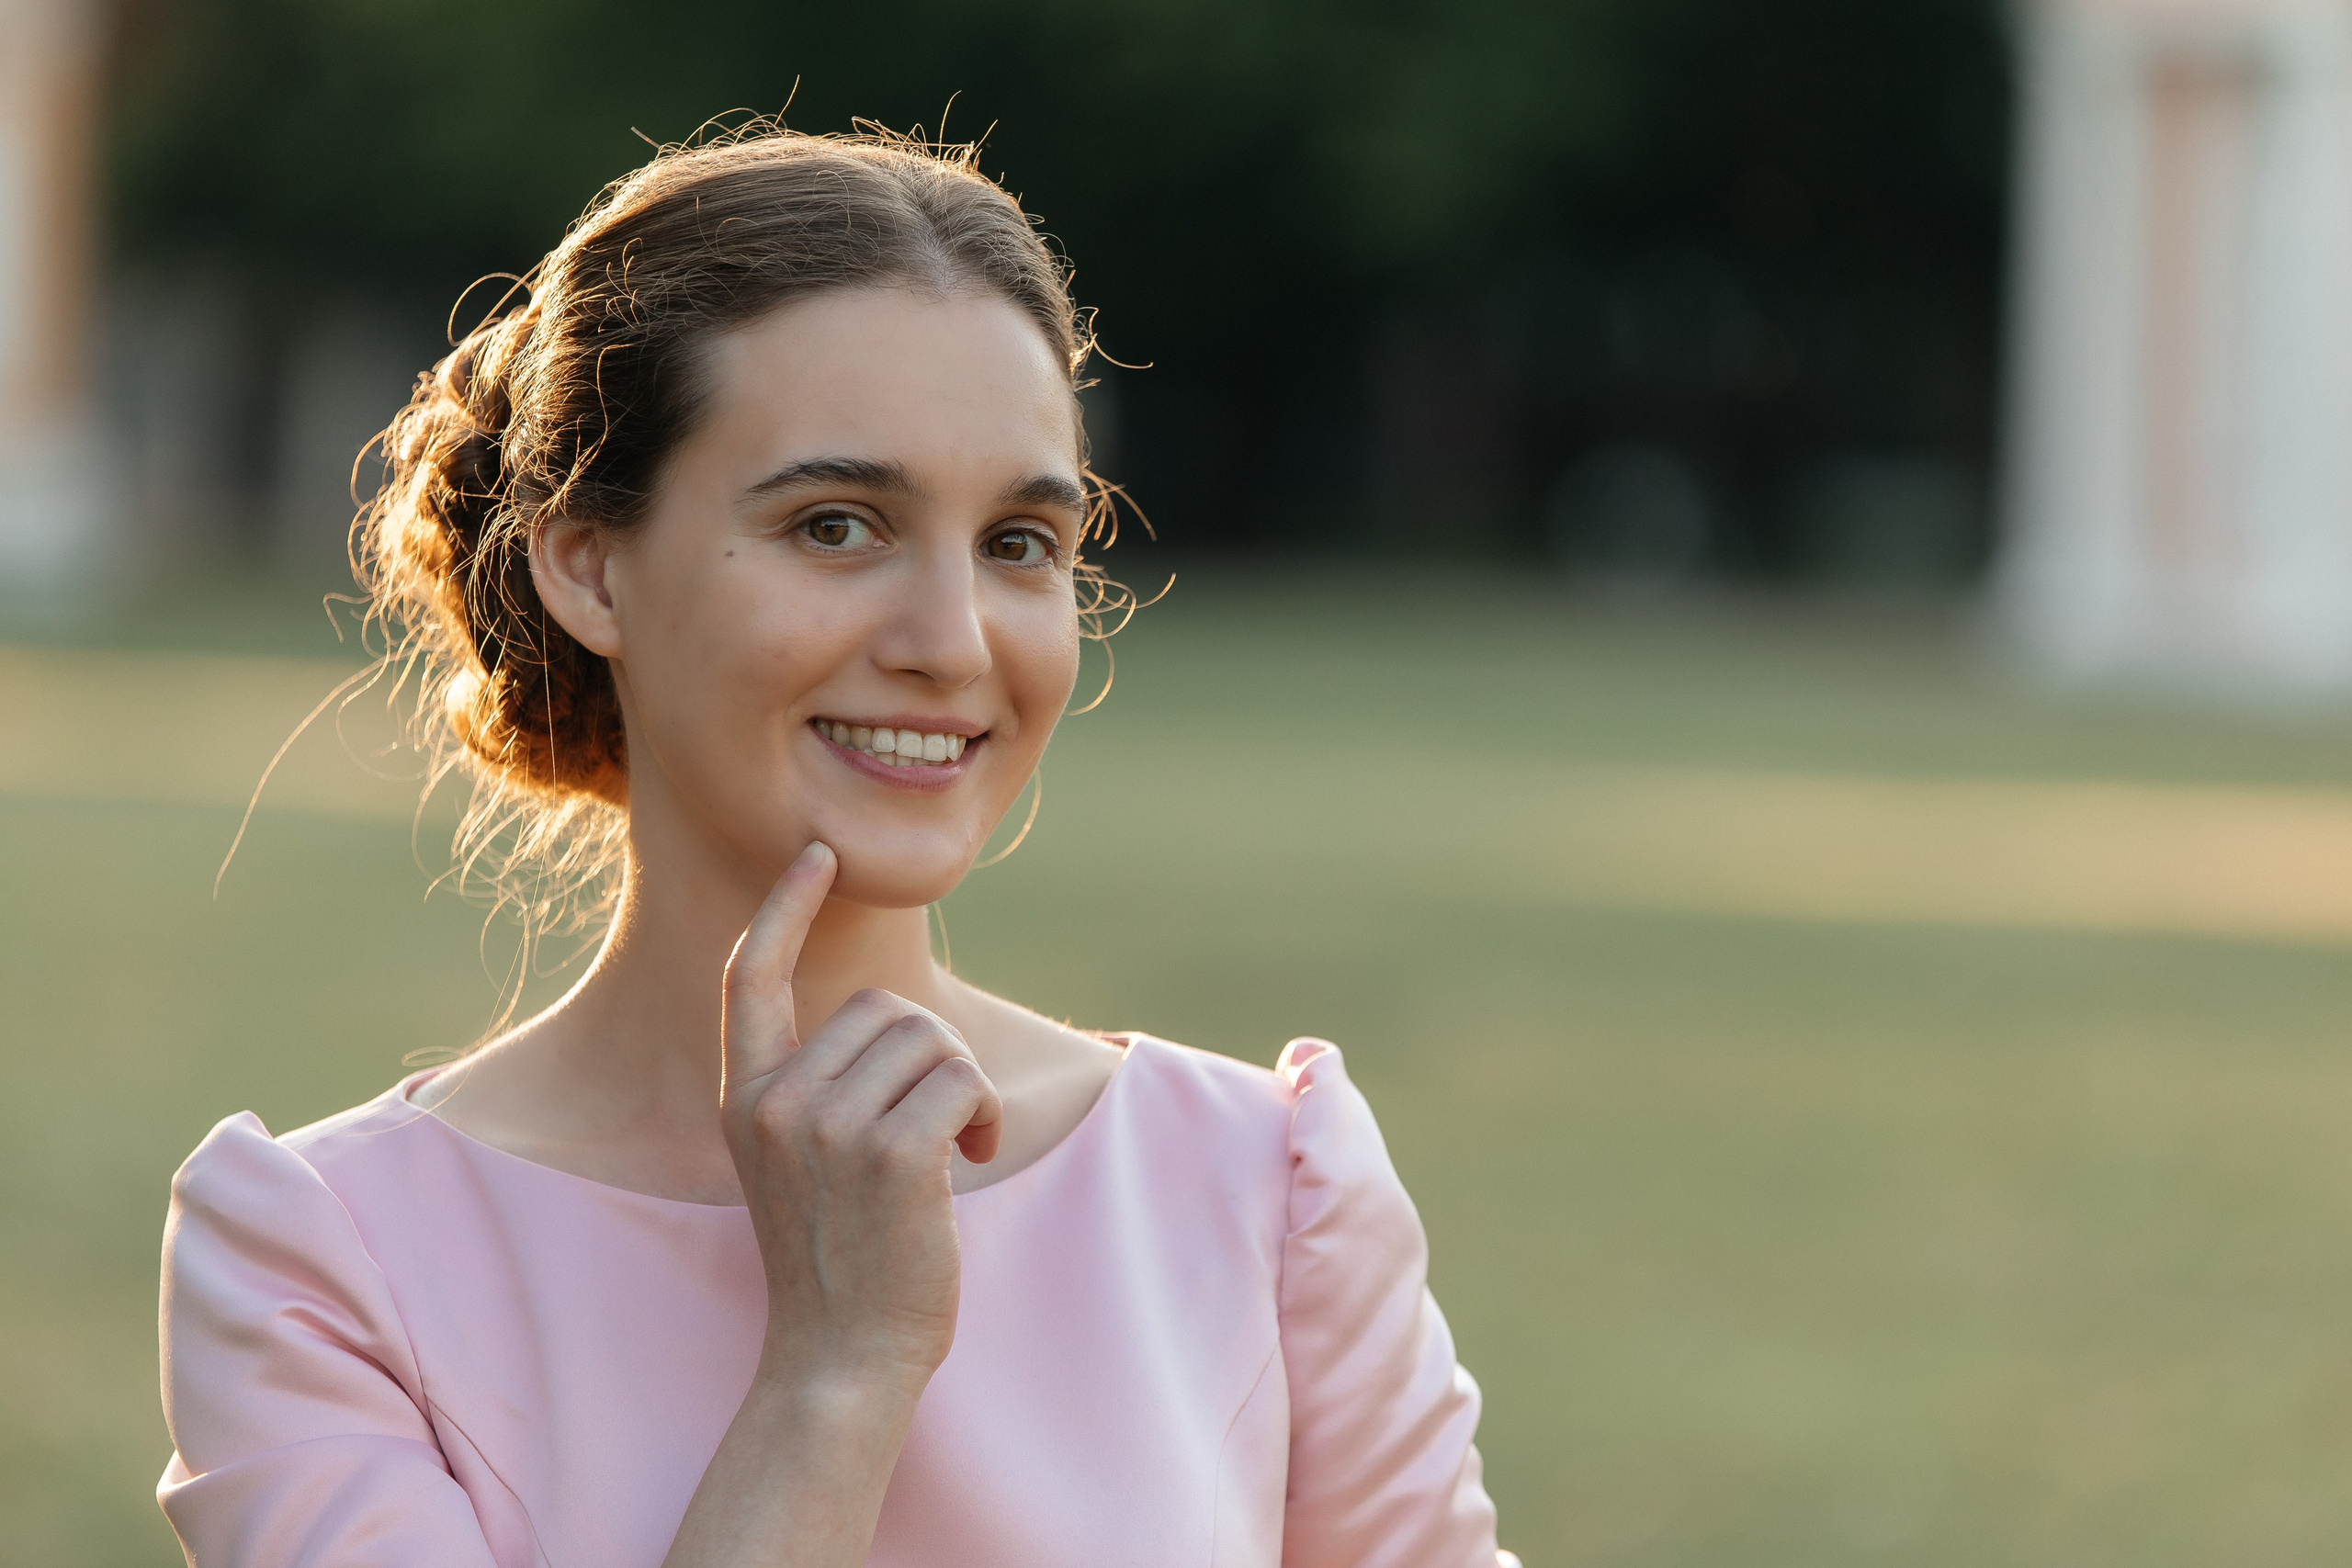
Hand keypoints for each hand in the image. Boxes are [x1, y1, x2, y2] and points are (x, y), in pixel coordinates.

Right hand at [719, 841, 1003, 1398]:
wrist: (842, 1356)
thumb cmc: (841, 1258)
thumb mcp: (802, 1161)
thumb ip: (820, 1088)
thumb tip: (888, 1015)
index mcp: (745, 1098)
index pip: (750, 977)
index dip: (783, 909)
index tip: (815, 855)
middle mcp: (776, 1103)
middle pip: (884, 1006)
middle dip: (930, 1053)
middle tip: (935, 1123)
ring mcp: (828, 1127)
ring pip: (930, 1038)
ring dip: (963, 1086)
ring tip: (952, 1145)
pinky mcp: (890, 1153)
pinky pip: (963, 1079)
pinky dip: (984, 1112)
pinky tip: (972, 1156)